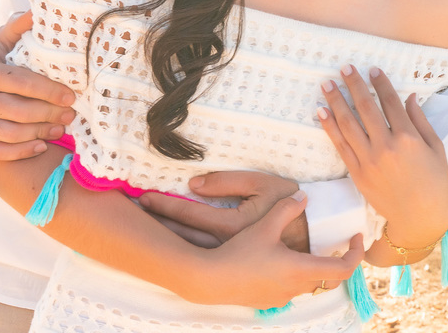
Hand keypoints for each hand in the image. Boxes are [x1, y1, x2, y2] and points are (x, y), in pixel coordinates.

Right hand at [0, 11, 75, 159]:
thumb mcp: (1, 42)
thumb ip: (19, 27)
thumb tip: (38, 11)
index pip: (23, 83)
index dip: (50, 91)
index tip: (71, 96)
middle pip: (20, 111)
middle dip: (50, 114)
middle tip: (71, 114)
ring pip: (11, 134)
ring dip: (40, 133)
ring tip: (60, 128)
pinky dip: (22, 151)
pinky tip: (41, 145)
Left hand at [139, 171, 308, 251]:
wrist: (316, 234)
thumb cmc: (290, 204)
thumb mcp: (262, 184)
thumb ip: (226, 181)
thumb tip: (193, 184)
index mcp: (232, 225)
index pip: (189, 213)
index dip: (165, 204)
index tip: (144, 198)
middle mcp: (226, 247)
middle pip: (181, 237)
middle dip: (156, 226)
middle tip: (131, 215)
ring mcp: (230, 261)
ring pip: (188, 252)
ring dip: (165, 241)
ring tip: (143, 231)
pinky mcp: (234, 267)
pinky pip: (201, 260)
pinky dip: (181, 253)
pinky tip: (169, 248)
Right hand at [186, 192, 362, 307]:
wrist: (211, 280)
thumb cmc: (240, 253)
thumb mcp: (265, 225)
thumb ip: (287, 209)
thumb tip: (303, 197)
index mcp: (300, 269)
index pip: (343, 268)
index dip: (355, 253)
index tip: (355, 238)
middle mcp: (296, 287)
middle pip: (329, 278)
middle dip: (335, 260)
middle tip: (336, 242)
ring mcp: (282, 297)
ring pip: (309, 283)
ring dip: (312, 266)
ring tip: (304, 246)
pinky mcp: (269, 300)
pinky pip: (291, 287)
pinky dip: (295, 274)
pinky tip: (278, 259)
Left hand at [319, 66, 447, 250]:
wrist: (419, 219)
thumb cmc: (435, 183)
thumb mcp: (436, 148)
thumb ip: (420, 120)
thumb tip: (408, 96)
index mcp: (409, 138)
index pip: (390, 102)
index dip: (380, 83)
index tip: (372, 69)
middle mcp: (386, 146)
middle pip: (366, 108)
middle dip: (354, 85)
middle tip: (344, 68)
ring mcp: (369, 160)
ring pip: (348, 124)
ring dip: (335, 102)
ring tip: (326, 85)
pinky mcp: (357, 173)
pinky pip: (340, 146)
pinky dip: (330, 128)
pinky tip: (322, 112)